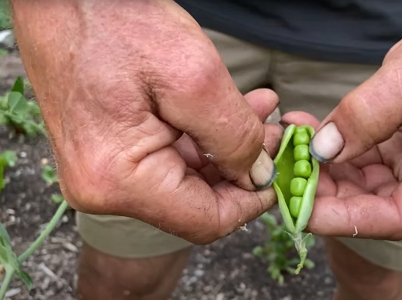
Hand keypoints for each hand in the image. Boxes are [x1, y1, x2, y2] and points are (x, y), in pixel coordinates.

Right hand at [10, 0, 280, 242]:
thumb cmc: (114, 22)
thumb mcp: (195, 79)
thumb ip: (233, 137)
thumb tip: (255, 176)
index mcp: (120, 180)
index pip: (205, 221)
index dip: (250, 203)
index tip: (277, 175)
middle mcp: (104, 187)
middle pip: (196, 201)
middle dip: (241, 166)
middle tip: (271, 130)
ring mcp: (102, 170)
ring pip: (185, 178)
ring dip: (225, 147)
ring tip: (256, 109)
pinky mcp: (107, 151)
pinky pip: (165, 158)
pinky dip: (200, 136)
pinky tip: (225, 107)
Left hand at [294, 0, 401, 239]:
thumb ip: (365, 116)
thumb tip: (322, 151)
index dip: (350, 218)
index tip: (304, 211)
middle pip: (379, 205)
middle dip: (330, 194)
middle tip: (287, 179)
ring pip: (365, 186)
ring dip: (326, 171)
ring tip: (291, 149)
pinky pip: (364, 161)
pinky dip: (334, 149)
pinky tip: (306, 134)